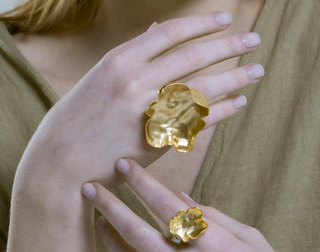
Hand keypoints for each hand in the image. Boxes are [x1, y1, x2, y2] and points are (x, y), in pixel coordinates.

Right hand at [17, 12, 263, 193]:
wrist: (61, 165)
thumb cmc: (76, 122)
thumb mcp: (98, 80)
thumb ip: (131, 57)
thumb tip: (156, 32)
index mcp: (118, 61)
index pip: (170, 33)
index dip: (202, 24)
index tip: (226, 19)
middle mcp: (134, 81)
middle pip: (193, 57)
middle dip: (229, 46)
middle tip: (254, 40)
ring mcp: (147, 113)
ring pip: (202, 89)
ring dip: (234, 78)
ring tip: (258, 71)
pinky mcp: (156, 142)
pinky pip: (198, 122)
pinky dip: (221, 111)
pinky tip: (238, 103)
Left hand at [83, 159, 319, 251]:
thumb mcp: (252, 238)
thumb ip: (213, 216)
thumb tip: (179, 196)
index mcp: (216, 244)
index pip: (166, 205)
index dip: (141, 182)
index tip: (123, 165)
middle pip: (137, 233)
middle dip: (109, 206)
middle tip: (90, 188)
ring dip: (109, 240)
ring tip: (99, 221)